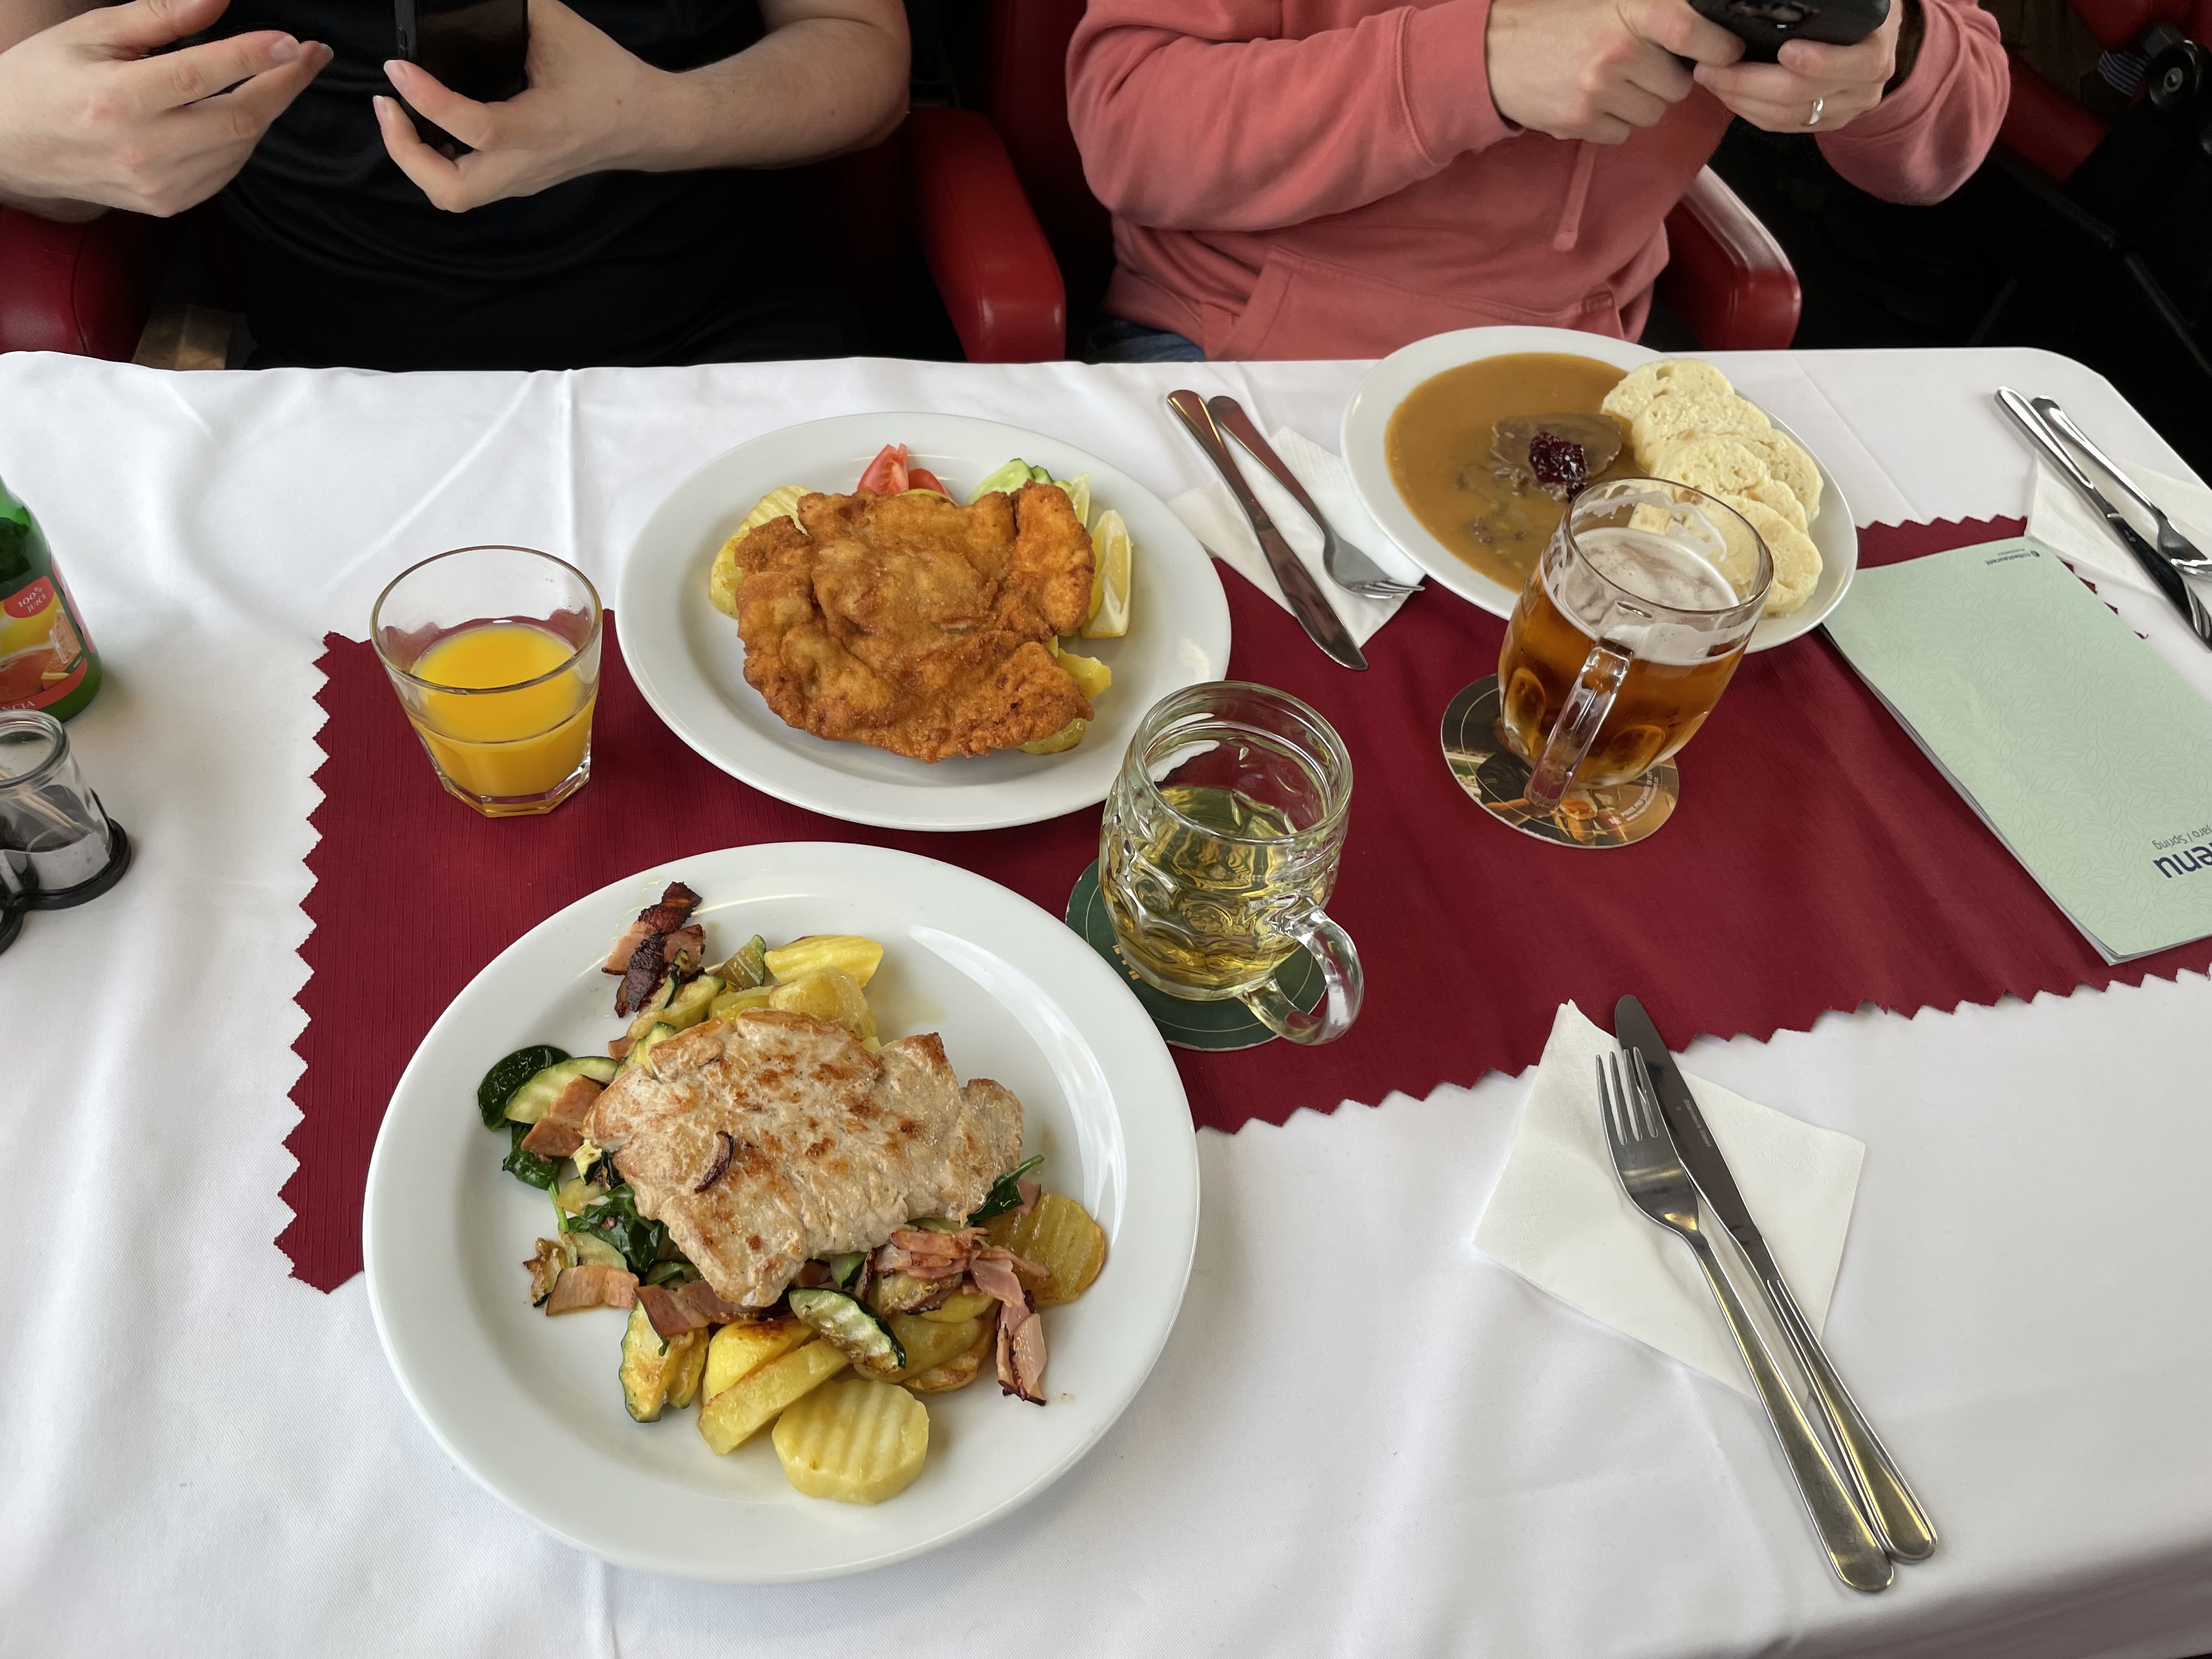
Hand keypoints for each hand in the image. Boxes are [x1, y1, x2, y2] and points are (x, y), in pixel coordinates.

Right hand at [0, 0, 329, 217]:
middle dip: (285, 85)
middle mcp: (144, 148)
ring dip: (267, 109)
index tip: (293, 42)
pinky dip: (244, 138)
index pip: (203, 75)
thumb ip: (160, 16)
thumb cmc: (45, 79)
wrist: (10, 147)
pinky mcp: (169, 205)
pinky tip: (244, 111)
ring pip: (240, 147)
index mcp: (119, 99)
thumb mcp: (91, 33)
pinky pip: (226, 170)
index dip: (255, 57)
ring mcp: (160, 184)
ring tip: (281, 75)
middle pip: (239, 118)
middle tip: (312, 55)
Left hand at [374, 0, 664, 212]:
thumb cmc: (608, 77)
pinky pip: (462, 186)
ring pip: (451, 196)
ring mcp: (520, 179)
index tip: (396, 66)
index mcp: (541, 128)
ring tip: (399, 117)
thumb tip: (465, 0)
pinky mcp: (517, 181)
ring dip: (414, 161)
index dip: (428, 98)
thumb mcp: (560, 29)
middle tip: (388, 102)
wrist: (646, 124)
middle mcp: (526, 164)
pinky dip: (433, 162)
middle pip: (451, 190)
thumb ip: (511, 7)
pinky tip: (427, 127)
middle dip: (405, 151)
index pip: (477, 127)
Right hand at [1487, 0, 1743, 143]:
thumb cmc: (1556, 22)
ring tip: (1609, 83)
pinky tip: (1589, 100)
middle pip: (1677, 86)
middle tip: (1638, 67)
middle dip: (1664, 81)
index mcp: (1629, 11)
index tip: (1725, 52)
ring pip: (1652, 114)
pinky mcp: (1580, 122)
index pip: (1692, 32)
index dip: (1718, 46)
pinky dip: (1611, 121)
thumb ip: (1652, 13)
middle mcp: (1617, 51)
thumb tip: (1702, 31)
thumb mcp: (1605, 2)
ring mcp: (1598, 91)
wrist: (1494, 53)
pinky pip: (1621, 133)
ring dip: (1639, 103)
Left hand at [1691, 0, 1904, 131]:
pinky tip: (1726, 93)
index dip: (1816, 61)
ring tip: (1710, 77)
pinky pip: (1780, 126)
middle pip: (1799, 95)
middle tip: (1712, 66)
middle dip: (1748, 82)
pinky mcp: (1825, 124)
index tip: (1784, 50)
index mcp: (1874, 53)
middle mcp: (1864, 88)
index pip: (1846, 64)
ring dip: (1740, 99)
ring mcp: (1844, 110)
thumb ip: (1827, 3)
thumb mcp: (1855, 1)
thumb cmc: (1860, 10)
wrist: (1877, 37)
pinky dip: (1749, 110)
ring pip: (1784, 116)